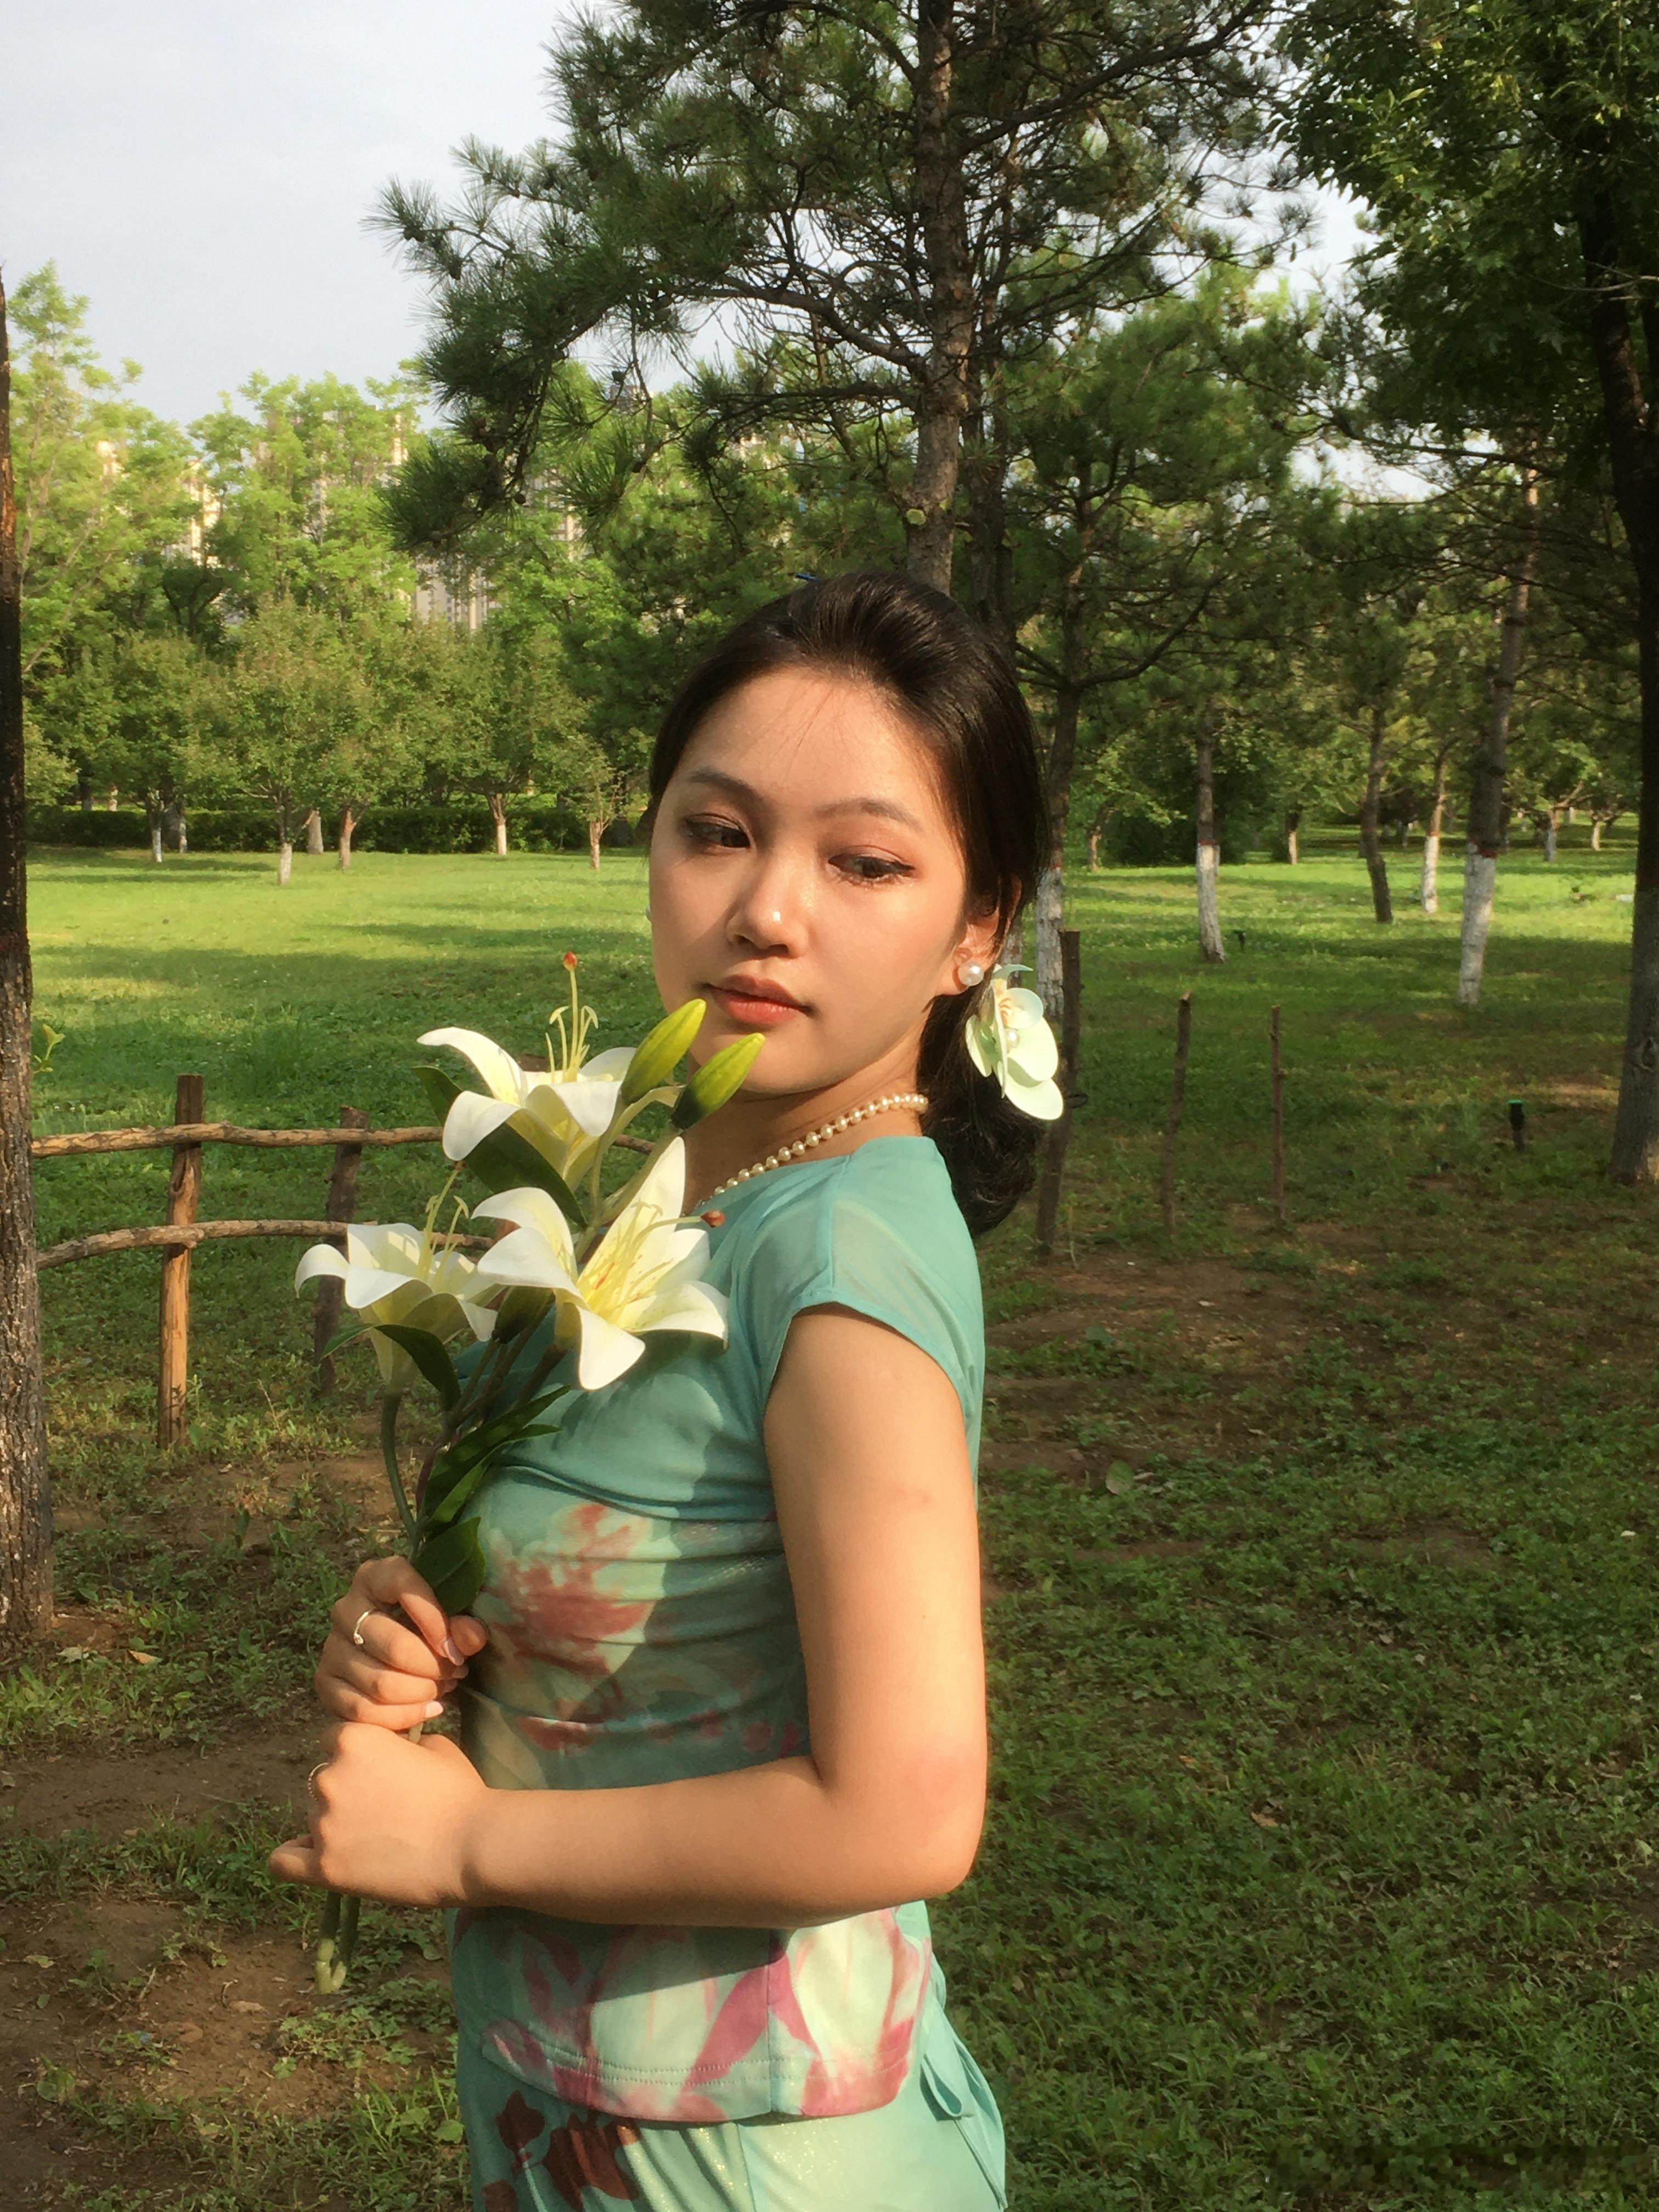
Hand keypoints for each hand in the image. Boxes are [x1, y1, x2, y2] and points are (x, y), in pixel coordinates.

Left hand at [268, 1722, 488, 1905]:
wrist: (472, 1845)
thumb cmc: (459, 1791)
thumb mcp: (434, 1746)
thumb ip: (399, 1744)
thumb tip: (390, 1752)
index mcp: (351, 1740)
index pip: (334, 1739)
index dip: (358, 1753)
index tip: (380, 1769)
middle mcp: (327, 1777)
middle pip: (322, 1779)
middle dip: (348, 1789)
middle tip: (384, 1807)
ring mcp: (322, 1824)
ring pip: (313, 1817)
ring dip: (336, 1822)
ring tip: (375, 1839)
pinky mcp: (324, 1867)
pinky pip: (285, 1861)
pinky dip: (294, 1856)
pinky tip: (313, 1856)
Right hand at [315, 1555, 489, 1730]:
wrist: (398, 1656)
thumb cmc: (430, 1628)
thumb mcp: (452, 1620)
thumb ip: (465, 1627)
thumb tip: (472, 1636)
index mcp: (375, 1576)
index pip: (401, 1584)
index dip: (433, 1618)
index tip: (456, 1649)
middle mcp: (346, 1607)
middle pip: (394, 1646)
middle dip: (433, 1667)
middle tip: (455, 1673)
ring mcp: (332, 1646)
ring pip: (380, 1683)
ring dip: (420, 1693)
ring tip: (443, 1688)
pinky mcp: (325, 1682)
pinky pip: (363, 1710)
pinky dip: (402, 1716)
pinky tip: (427, 1709)